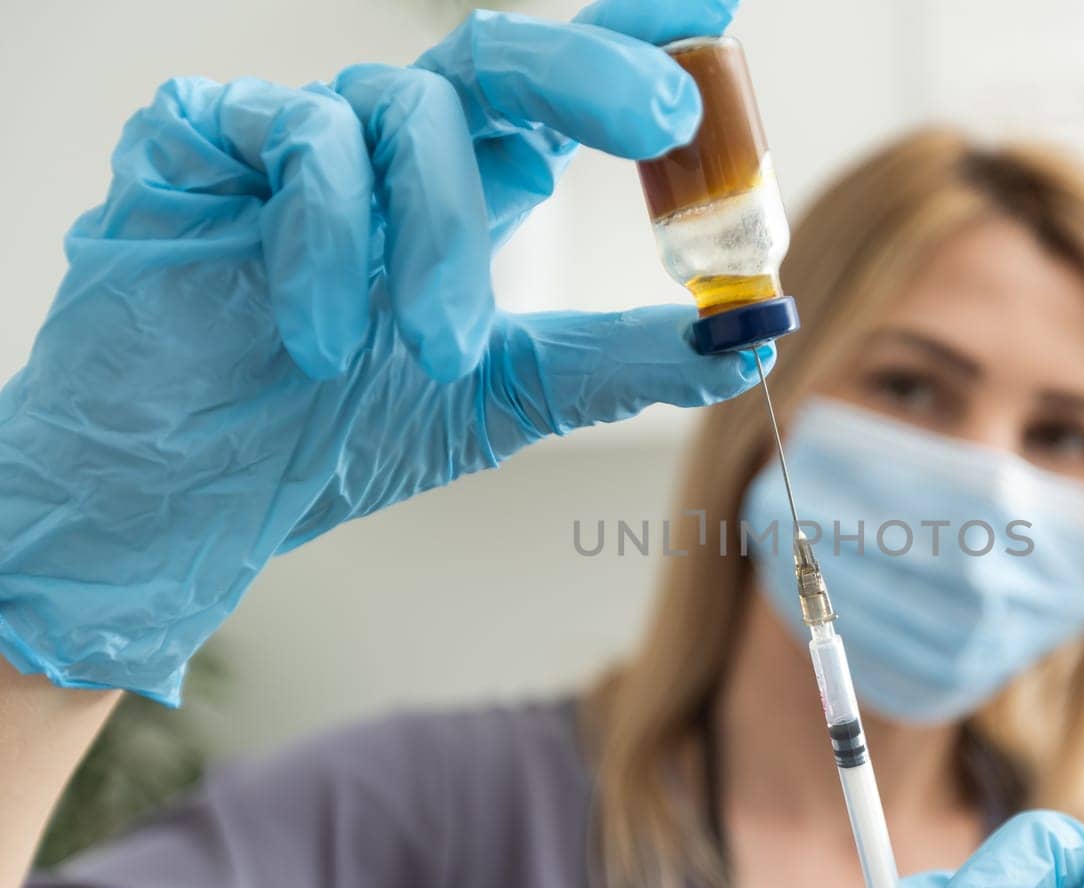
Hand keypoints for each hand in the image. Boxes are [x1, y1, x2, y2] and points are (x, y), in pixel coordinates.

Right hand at [0, 0, 766, 705]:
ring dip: (440, 235)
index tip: (713, 9)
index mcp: (461, 189)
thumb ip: (619, 362)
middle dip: (590, 72)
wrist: (189, 499)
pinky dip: (323, 239)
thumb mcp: (503, 396)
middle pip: (499, 57)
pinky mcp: (198, 139)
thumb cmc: (328, 435)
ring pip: (404, 111)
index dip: (628, 41)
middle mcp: (387, 147)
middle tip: (665, 117)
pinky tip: (315, 334)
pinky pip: (291, 138)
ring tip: (438, 353)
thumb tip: (751, 340)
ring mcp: (294, 133)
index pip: (552, 93)